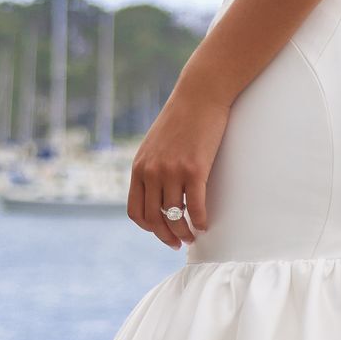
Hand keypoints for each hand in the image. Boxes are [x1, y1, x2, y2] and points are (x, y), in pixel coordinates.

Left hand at [128, 75, 230, 249]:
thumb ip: (152, 167)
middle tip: (179, 244)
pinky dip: (200, 221)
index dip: (148, 228)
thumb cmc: (181, 119)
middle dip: (166, 236)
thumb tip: (158, 190)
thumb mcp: (156, 144)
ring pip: (174, 216)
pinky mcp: (194, 169)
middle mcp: (152, 172)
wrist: (199, 95)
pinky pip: (195, 207)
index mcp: (139, 167)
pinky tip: (205, 224)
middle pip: (154, 218)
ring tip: (194, 236)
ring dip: (185, 232)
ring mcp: (172, 171)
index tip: (161, 233)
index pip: (136, 211)